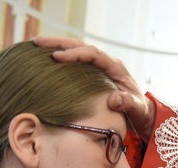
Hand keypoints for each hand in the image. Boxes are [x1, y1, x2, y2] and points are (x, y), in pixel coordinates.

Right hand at [33, 37, 155, 141]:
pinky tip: (44, 60)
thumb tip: (113, 99)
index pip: (93, 54)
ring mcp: (98, 69)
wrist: (142, 114)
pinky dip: (61, 58)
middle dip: (59, 43)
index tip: (58, 57)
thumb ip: (128, 104)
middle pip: (81, 46)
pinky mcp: (92, 76)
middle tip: (38, 43)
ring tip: (36, 46)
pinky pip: (74, 63)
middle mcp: (106, 64)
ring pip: (76, 51)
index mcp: (116, 68)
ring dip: (57, 47)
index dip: (75, 54)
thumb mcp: (137, 110)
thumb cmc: (140, 112)